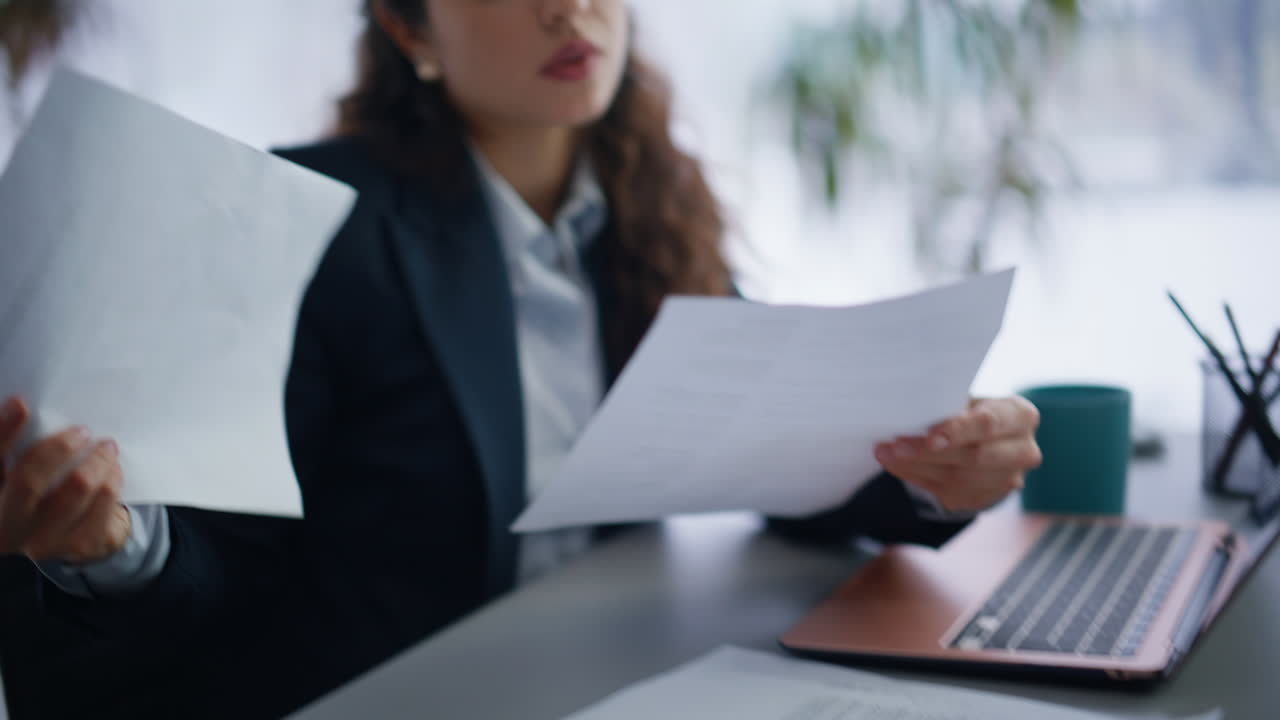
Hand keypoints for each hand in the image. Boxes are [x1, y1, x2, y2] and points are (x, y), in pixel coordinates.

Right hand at [0, 396, 130, 563]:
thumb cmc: (40, 492)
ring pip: (76, 490)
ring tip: (106, 447)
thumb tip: (25, 405)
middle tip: (81, 431)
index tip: (21, 404)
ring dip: (97, 461)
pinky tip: (112, 471)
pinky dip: (112, 481)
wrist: (68, 534)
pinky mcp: (78, 544)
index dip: (4, 432)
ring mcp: (42, 539)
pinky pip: (103, 505)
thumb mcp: (20, 470)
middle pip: (28, 481)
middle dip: (58, 449)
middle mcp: (7, 525)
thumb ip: (19, 447)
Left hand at [874, 397, 1041, 512]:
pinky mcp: (985, 497)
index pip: (988, 424)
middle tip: (894, 445)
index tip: (929, 436)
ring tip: (886, 453)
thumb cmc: (970, 409)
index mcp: (1021, 416)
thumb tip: (912, 410)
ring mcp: (1008, 479)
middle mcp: (1023, 450)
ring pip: (959, 479)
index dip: (958, 431)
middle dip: (930, 453)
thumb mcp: (967, 399)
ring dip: (916, 467)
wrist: (986, 438)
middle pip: (974, 457)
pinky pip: (948, 492)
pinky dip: (917, 477)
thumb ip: (949, 405)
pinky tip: (896, 465)